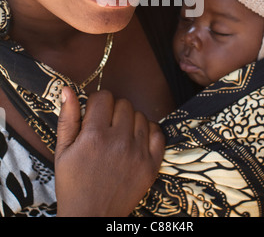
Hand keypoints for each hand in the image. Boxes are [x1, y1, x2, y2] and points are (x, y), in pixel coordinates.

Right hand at [55, 87, 164, 216]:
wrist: (92, 216)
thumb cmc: (73, 184)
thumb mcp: (62, 151)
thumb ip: (67, 118)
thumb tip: (67, 89)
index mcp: (94, 136)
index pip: (104, 97)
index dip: (97, 102)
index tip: (94, 113)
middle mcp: (119, 141)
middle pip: (123, 103)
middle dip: (113, 110)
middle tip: (105, 126)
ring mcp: (138, 152)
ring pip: (140, 115)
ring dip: (129, 121)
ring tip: (119, 136)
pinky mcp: (151, 164)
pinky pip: (157, 132)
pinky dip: (148, 132)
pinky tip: (136, 141)